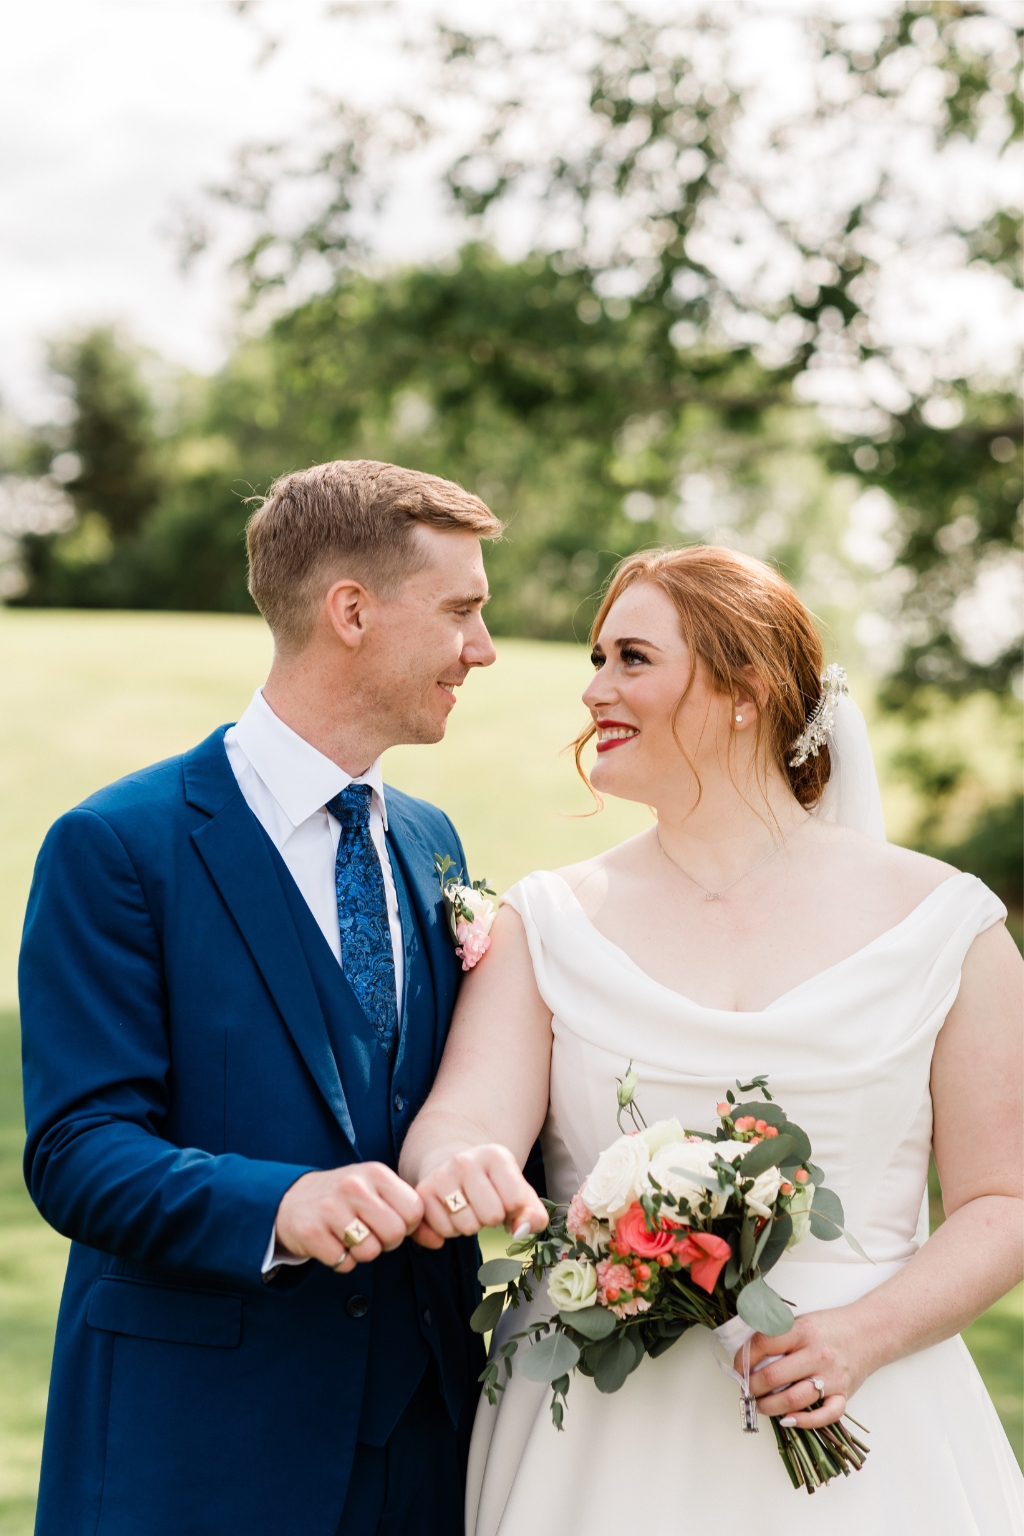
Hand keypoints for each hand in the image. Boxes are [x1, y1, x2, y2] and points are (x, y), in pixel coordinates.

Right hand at [274, 1163, 424, 1274]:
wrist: (292, 1199)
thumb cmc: (345, 1198)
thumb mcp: (376, 1191)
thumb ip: (408, 1211)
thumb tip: (438, 1241)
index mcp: (375, 1172)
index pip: (415, 1210)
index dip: (408, 1224)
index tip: (391, 1221)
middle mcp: (353, 1186)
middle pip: (395, 1233)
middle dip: (387, 1242)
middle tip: (369, 1232)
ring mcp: (330, 1208)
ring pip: (370, 1251)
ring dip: (362, 1252)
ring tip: (348, 1235)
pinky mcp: (311, 1232)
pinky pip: (343, 1262)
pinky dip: (340, 1260)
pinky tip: (331, 1242)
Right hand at [412, 1143, 547, 1245]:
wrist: (451, 1165)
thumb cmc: (493, 1185)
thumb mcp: (520, 1193)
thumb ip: (534, 1215)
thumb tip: (518, 1232)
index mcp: (495, 1155)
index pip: (515, 1203)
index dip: (512, 1210)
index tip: (504, 1199)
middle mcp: (465, 1161)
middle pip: (491, 1217)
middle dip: (490, 1220)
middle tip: (483, 1206)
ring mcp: (441, 1175)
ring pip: (466, 1227)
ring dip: (469, 1226)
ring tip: (466, 1208)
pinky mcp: (422, 1192)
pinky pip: (442, 1232)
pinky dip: (448, 1231)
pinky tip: (449, 1214)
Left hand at [738, 1307, 870, 1428]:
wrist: (869, 1332)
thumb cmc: (830, 1327)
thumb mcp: (801, 1321)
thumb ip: (777, 1335)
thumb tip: (746, 1354)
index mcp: (802, 1331)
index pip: (763, 1344)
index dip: (743, 1358)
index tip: (738, 1367)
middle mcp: (816, 1354)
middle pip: (773, 1377)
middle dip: (752, 1387)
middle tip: (746, 1389)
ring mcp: (831, 1377)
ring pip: (793, 1399)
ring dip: (769, 1407)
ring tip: (759, 1405)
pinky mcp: (844, 1395)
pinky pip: (824, 1415)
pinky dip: (804, 1422)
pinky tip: (787, 1420)